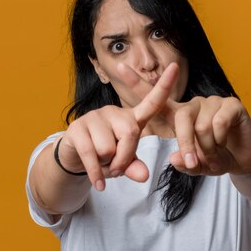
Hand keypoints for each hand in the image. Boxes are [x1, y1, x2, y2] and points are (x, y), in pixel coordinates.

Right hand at [56, 63, 180, 190]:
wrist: (74, 156)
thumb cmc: (105, 156)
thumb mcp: (123, 162)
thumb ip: (135, 166)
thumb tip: (144, 175)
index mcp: (131, 118)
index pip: (151, 102)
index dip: (163, 86)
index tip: (175, 66)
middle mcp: (114, 112)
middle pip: (130, 135)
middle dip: (124, 159)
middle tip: (115, 166)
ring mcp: (94, 118)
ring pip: (108, 148)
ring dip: (106, 165)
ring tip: (101, 161)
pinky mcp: (77, 128)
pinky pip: (91, 155)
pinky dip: (96, 174)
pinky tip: (98, 184)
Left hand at [117, 63, 250, 176]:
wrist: (244, 159)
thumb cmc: (215, 158)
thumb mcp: (196, 166)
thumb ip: (184, 164)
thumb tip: (175, 158)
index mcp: (179, 116)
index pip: (156, 99)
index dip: (137, 84)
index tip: (120, 67)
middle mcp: (194, 104)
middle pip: (182, 119)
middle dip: (187, 145)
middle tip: (194, 163)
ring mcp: (213, 102)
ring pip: (201, 125)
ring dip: (208, 147)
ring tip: (215, 155)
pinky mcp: (232, 104)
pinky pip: (219, 123)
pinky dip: (221, 140)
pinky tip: (226, 142)